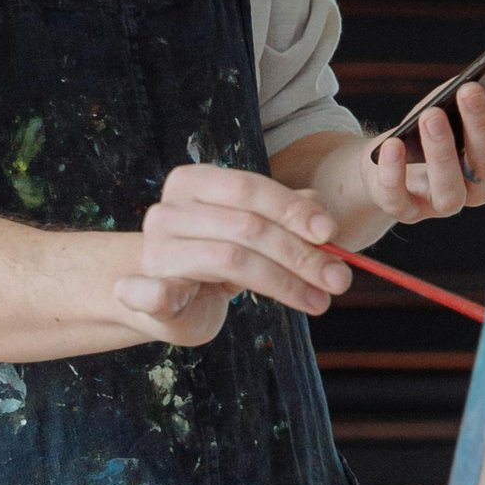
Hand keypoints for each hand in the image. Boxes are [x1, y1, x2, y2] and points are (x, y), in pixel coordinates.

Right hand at [112, 162, 355, 343]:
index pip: (249, 187)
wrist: (164, 302)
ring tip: (319, 300)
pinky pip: (160, 292)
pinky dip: (167, 294)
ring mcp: (156, 250)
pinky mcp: (146, 291)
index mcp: (194, 182)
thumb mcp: (252, 231)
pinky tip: (198, 300)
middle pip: (247, 226)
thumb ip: (285, 217)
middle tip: (338, 279)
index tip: (330, 232)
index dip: (292, 209)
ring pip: (231, 259)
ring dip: (282, 283)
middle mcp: (169, 210)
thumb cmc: (214, 260)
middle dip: (300, 254)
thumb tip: (323, 218)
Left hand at [364, 70, 484, 227]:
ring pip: (451, 191)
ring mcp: (441, 203)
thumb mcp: (450, 109)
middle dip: (481, 126)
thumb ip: (470, 95)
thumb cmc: (427, 131)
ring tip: (431, 115)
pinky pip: (399, 199)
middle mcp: (477, 188)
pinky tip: (392, 144)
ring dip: (442, 153)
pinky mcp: (405, 210)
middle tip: (471, 90)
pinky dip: (394, 173)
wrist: (383, 164)